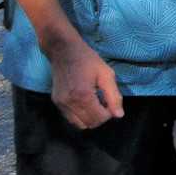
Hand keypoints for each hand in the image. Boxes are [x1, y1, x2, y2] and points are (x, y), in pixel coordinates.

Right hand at [16, 0, 122, 127]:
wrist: (63, 50)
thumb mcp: (107, 74)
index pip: (99, 119)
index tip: (110, 100)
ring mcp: (60, 103)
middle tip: (104, 100)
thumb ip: (114, 96)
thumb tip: (119, 115)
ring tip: (95, 99)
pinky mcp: (56, 102)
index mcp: (82, 96)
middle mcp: (68, 103)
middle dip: (100, 116)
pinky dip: (81, 113)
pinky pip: (71, 117)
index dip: (109, 113)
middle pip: (89, 124)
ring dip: (91, 116)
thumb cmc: (88, 59)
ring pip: (79, 123)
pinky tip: (86, 99)